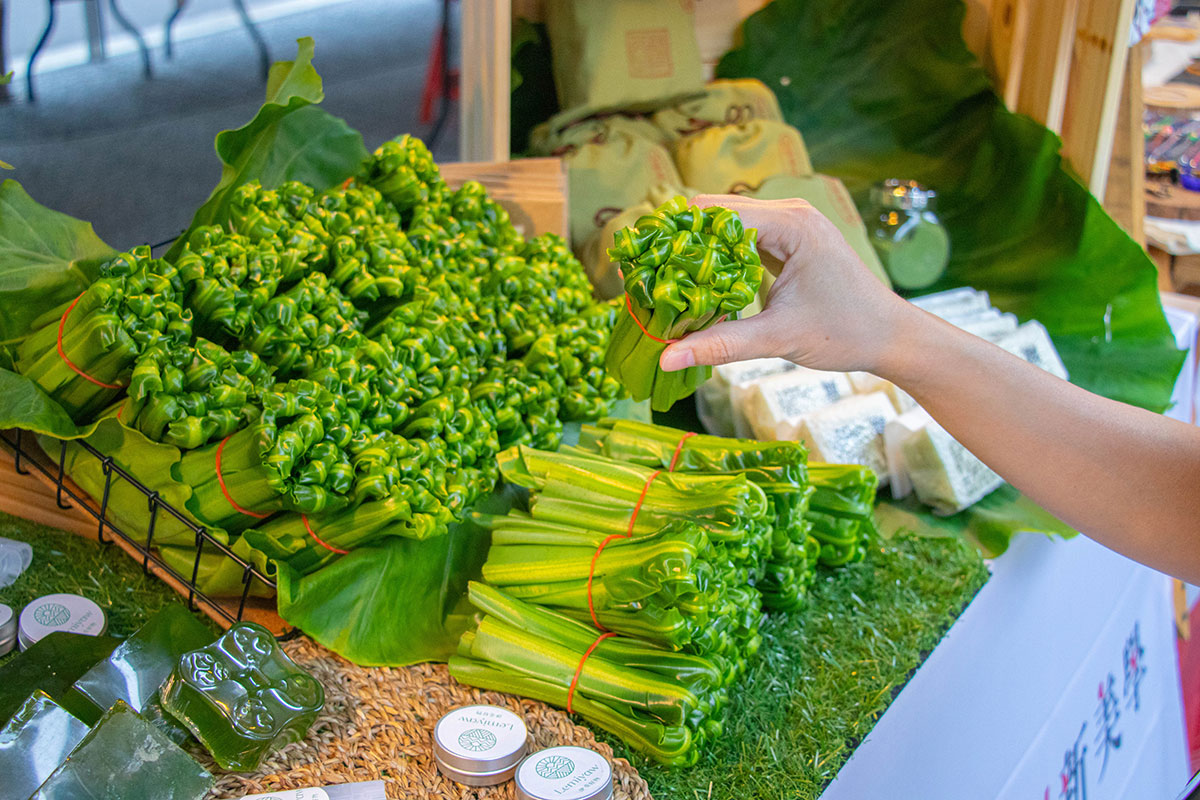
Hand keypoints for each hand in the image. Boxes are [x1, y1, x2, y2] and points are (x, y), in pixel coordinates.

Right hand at [658, 195, 913, 374]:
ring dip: (697, 250)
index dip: (677, 234)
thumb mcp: (779, 337)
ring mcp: (790, 225)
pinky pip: (743, 241)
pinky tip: (697, 284)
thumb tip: (666, 359)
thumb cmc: (846, 332)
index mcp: (790, 223)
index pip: (715, 211)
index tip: (644, 262)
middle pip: (716, 213)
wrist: (891, 337)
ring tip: (664, 279)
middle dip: (680, 242)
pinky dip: (718, 259)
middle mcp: (789, 213)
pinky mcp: (789, 242)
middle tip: (646, 275)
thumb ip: (720, 344)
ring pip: (727, 226)